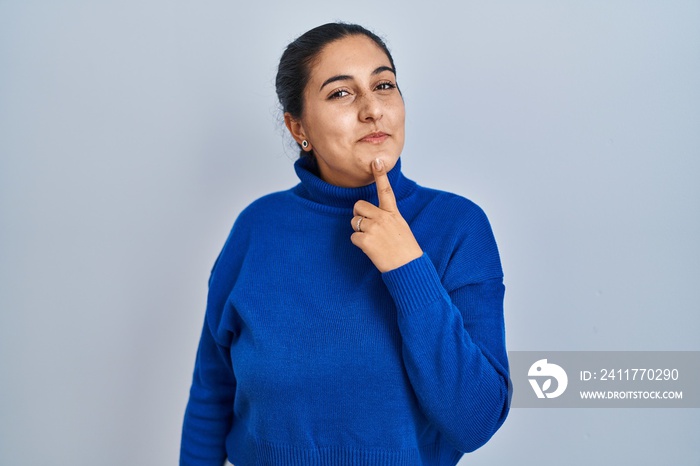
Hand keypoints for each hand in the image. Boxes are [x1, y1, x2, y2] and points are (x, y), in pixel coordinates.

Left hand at [350, 158, 422, 272]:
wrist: (408, 267)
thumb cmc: (405, 249)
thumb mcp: (400, 227)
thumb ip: (387, 218)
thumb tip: (370, 216)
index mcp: (393, 213)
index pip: (385, 191)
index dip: (380, 175)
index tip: (376, 161)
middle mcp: (383, 217)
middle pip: (359, 206)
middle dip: (358, 215)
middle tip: (367, 227)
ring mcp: (374, 228)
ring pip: (354, 222)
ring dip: (359, 231)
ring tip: (374, 241)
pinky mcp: (366, 240)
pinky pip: (353, 237)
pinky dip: (359, 244)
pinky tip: (371, 249)